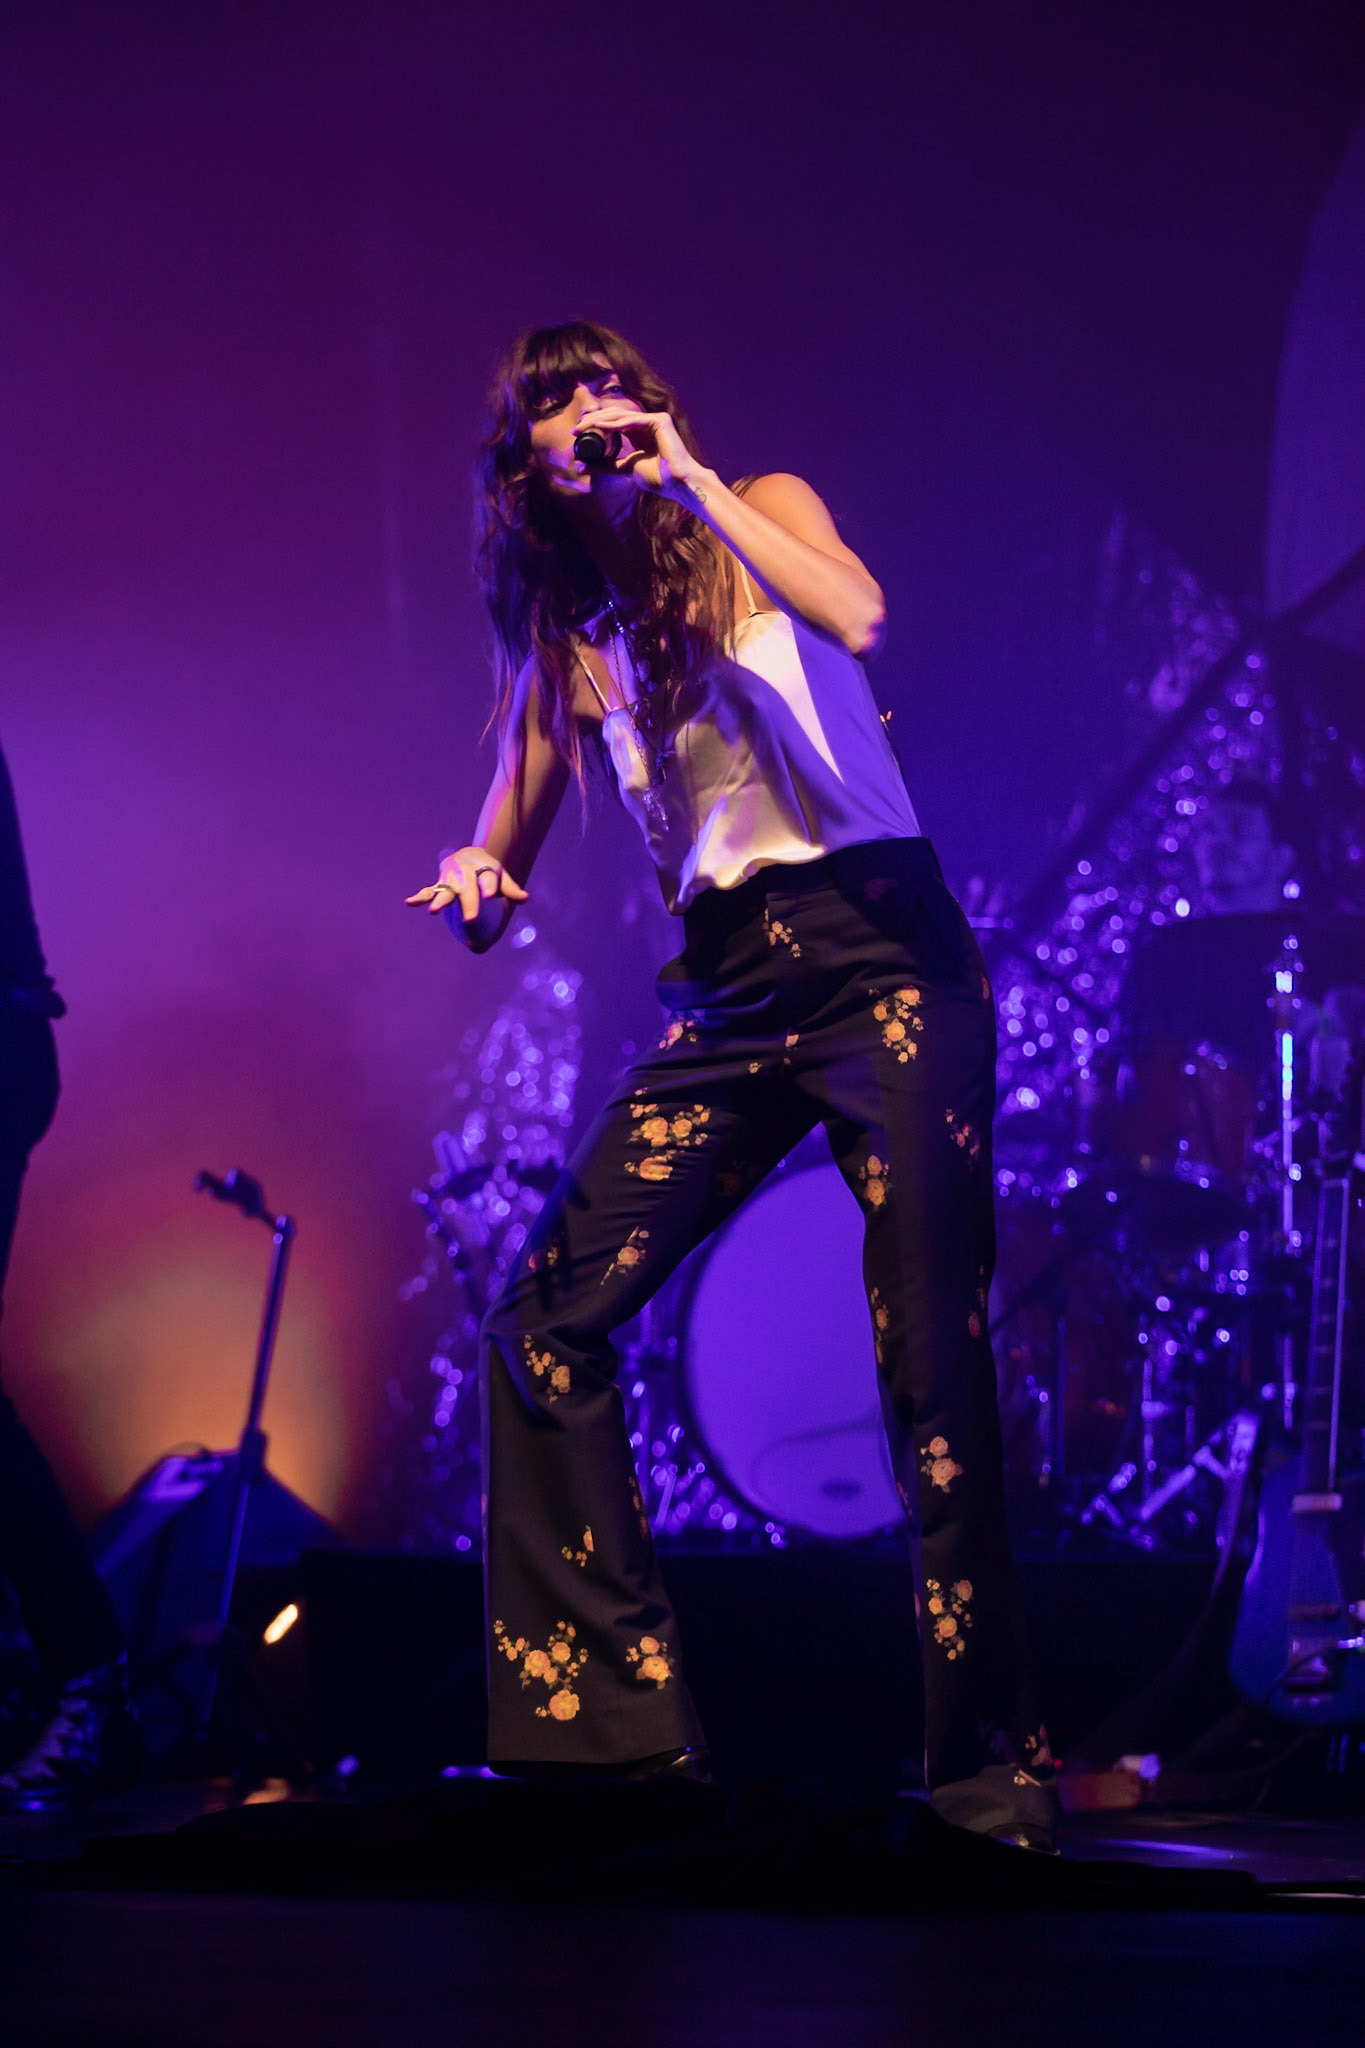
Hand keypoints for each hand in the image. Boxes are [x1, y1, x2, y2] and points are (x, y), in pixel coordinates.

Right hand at [405, 846, 528, 926]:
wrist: (470, 854)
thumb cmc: (489, 871)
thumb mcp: (501, 877)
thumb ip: (511, 889)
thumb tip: (525, 899)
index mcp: (484, 870)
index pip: (487, 879)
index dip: (489, 887)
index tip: (490, 895)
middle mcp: (466, 873)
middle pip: (467, 889)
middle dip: (468, 903)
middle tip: (470, 919)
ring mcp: (451, 878)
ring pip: (445, 890)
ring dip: (440, 901)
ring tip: (433, 912)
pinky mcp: (440, 882)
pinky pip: (429, 890)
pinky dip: (420, 897)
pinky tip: (409, 903)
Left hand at [575, 398, 709, 501]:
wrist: (678, 484)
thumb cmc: (659, 479)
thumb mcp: (625, 469)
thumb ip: (605, 465)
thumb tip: (581, 466)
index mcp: (641, 432)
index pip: (614, 423)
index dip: (595, 425)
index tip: (577, 434)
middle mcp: (647, 423)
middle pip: (615, 416)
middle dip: (594, 420)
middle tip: (575, 429)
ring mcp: (654, 419)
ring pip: (621, 415)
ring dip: (600, 420)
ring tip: (583, 427)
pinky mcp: (659, 420)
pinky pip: (632, 420)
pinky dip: (615, 424)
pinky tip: (600, 427)